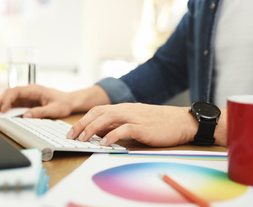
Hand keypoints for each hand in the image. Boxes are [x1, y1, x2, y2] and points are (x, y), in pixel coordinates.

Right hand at [0, 84, 73, 118]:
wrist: (70, 101)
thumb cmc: (64, 103)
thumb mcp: (54, 109)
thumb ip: (40, 112)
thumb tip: (26, 116)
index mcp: (35, 90)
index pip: (16, 91)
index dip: (7, 100)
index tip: (3, 110)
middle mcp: (30, 91)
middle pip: (9, 93)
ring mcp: (28, 95)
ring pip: (10, 97)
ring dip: (1, 105)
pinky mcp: (28, 101)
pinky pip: (15, 103)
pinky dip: (7, 108)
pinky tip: (1, 114)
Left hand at [66, 103, 199, 146]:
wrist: (181, 121)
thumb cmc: (160, 122)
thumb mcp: (136, 120)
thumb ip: (119, 124)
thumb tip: (101, 133)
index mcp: (124, 108)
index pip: (98, 110)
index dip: (84, 119)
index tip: (73, 130)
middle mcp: (127, 110)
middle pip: (98, 113)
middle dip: (82, 124)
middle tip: (71, 136)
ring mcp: (135, 117)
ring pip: (107, 118)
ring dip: (92, 129)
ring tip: (82, 139)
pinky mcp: (143, 127)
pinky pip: (123, 129)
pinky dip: (111, 136)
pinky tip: (103, 143)